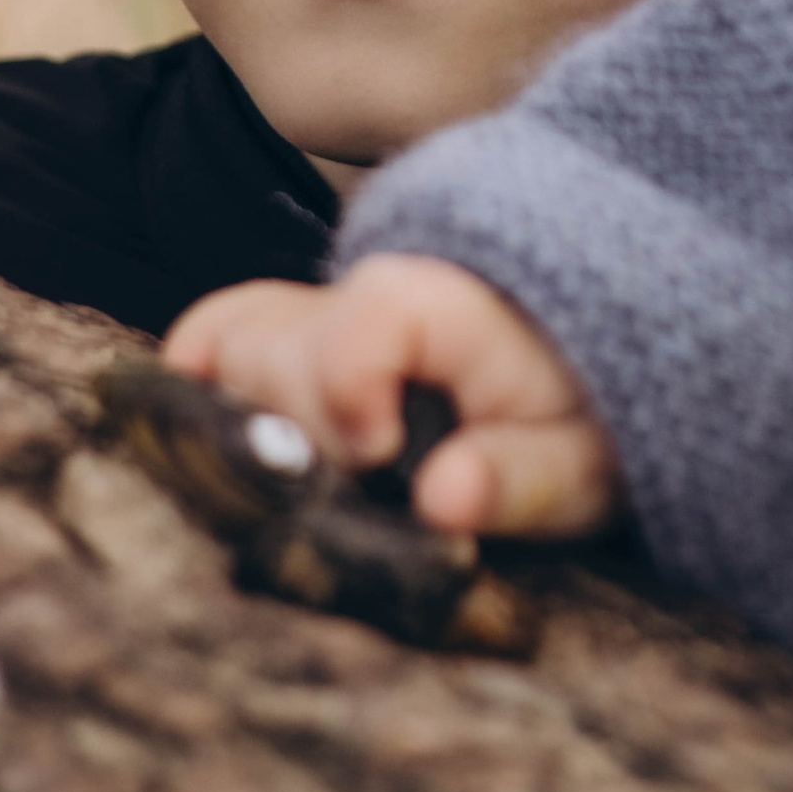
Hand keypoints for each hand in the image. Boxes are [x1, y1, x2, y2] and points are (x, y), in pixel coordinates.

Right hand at [166, 258, 622, 540]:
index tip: (380, 454)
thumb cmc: (591, 429)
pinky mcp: (298, 337)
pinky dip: (201, 384)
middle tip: (357, 480)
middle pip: (273, 340)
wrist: (589, 388)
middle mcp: (377, 291)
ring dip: (245, 416)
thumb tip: (441, 500)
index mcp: (452, 305)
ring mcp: (329, 311)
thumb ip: (521, 479)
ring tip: (312, 469)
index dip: (348, 389)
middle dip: (297, 427)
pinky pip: (217, 334)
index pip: (365, 313)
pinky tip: (227, 443)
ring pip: (229, 340)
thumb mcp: (586, 468)